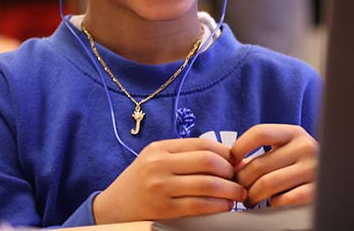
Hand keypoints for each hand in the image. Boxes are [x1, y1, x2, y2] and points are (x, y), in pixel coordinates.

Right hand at [92, 138, 246, 222]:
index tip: (237, 161)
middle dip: (231, 171)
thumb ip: (185, 156)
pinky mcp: (163, 209)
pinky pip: (199, 205)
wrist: (112, 210)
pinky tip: (225, 206)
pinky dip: (218, 205)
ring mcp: (160, 187)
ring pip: (207, 184)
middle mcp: (159, 164)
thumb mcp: (156, 160)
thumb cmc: (141, 183)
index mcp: (160, 148)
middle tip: (241, 178)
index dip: (226, 152)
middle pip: (208, 161)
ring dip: (230, 190)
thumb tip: (227, 156)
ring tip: (239, 194)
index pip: (203, 144)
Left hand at [230, 124, 318, 207]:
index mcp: (295, 133)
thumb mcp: (285, 151)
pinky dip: (271, 204)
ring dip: (252, 196)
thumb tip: (229, 164)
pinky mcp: (316, 192)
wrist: (334, 179)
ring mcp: (313, 169)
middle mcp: (306, 147)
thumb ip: (262, 154)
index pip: (259, 132)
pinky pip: (282, 200)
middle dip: (242, 181)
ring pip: (267, 184)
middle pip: (259, 164)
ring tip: (249, 200)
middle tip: (238, 190)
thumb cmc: (300, 166)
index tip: (231, 164)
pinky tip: (271, 203)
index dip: (239, 148)